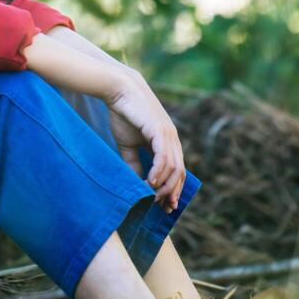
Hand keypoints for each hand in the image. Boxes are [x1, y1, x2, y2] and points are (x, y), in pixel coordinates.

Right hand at [105, 80, 185, 213]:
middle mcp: (172, 138)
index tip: (166, 206)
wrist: (119, 90)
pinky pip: (164, 157)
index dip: (173, 189)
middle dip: (172, 192)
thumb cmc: (124, 114)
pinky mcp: (160, 130)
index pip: (177, 170)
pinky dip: (159, 172)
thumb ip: (134, 163)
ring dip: (164, 185)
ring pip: (174, 167)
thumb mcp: (129, 145)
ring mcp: (168, 134)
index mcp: (168, 141)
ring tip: (152, 196)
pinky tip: (150, 182)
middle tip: (163, 208)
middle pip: (180, 172)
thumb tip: (135, 184)